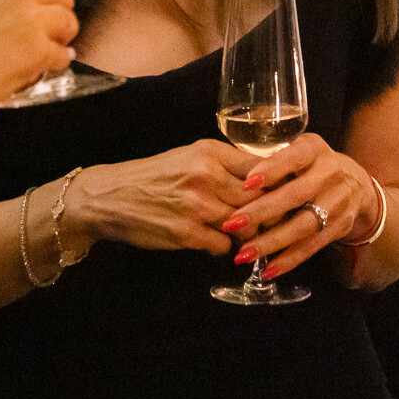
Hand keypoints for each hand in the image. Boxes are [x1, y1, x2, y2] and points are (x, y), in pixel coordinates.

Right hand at [68, 141, 260, 255]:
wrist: (110, 197)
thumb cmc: (153, 176)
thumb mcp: (189, 157)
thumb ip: (224, 164)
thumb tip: (265, 178)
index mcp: (209, 152)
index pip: (262, 166)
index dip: (279, 182)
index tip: (288, 192)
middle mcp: (206, 175)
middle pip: (260, 198)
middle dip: (269, 212)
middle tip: (274, 220)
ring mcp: (197, 206)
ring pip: (246, 224)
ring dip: (247, 233)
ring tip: (244, 233)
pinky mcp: (186, 233)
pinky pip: (224, 245)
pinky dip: (224, 246)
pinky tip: (215, 240)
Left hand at [221, 134, 376, 278]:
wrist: (356, 184)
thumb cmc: (311, 166)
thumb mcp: (297, 152)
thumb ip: (273, 162)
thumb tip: (234, 180)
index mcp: (315, 149)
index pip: (294, 157)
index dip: (271, 169)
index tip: (246, 183)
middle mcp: (330, 174)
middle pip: (295, 195)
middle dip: (261, 211)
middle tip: (232, 223)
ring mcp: (338, 202)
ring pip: (303, 226)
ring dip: (271, 242)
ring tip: (244, 253)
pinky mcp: (340, 226)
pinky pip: (312, 246)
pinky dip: (289, 260)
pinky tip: (267, 269)